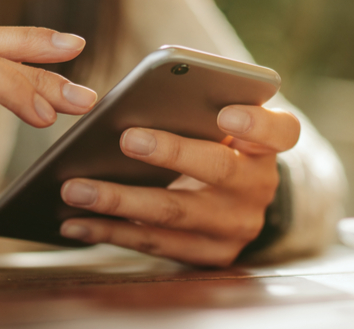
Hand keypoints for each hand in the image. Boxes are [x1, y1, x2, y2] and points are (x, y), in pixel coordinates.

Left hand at [58, 104, 299, 266]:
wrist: (233, 201)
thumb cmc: (212, 145)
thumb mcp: (216, 125)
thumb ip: (195, 108)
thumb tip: (137, 98)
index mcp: (265, 145)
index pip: (280, 131)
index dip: (255, 124)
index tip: (226, 113)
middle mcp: (258, 187)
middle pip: (217, 168)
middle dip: (170, 153)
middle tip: (125, 139)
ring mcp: (235, 227)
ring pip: (174, 212)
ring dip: (118, 201)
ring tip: (74, 189)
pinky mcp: (210, 255)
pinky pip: (154, 244)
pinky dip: (109, 232)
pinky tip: (74, 223)